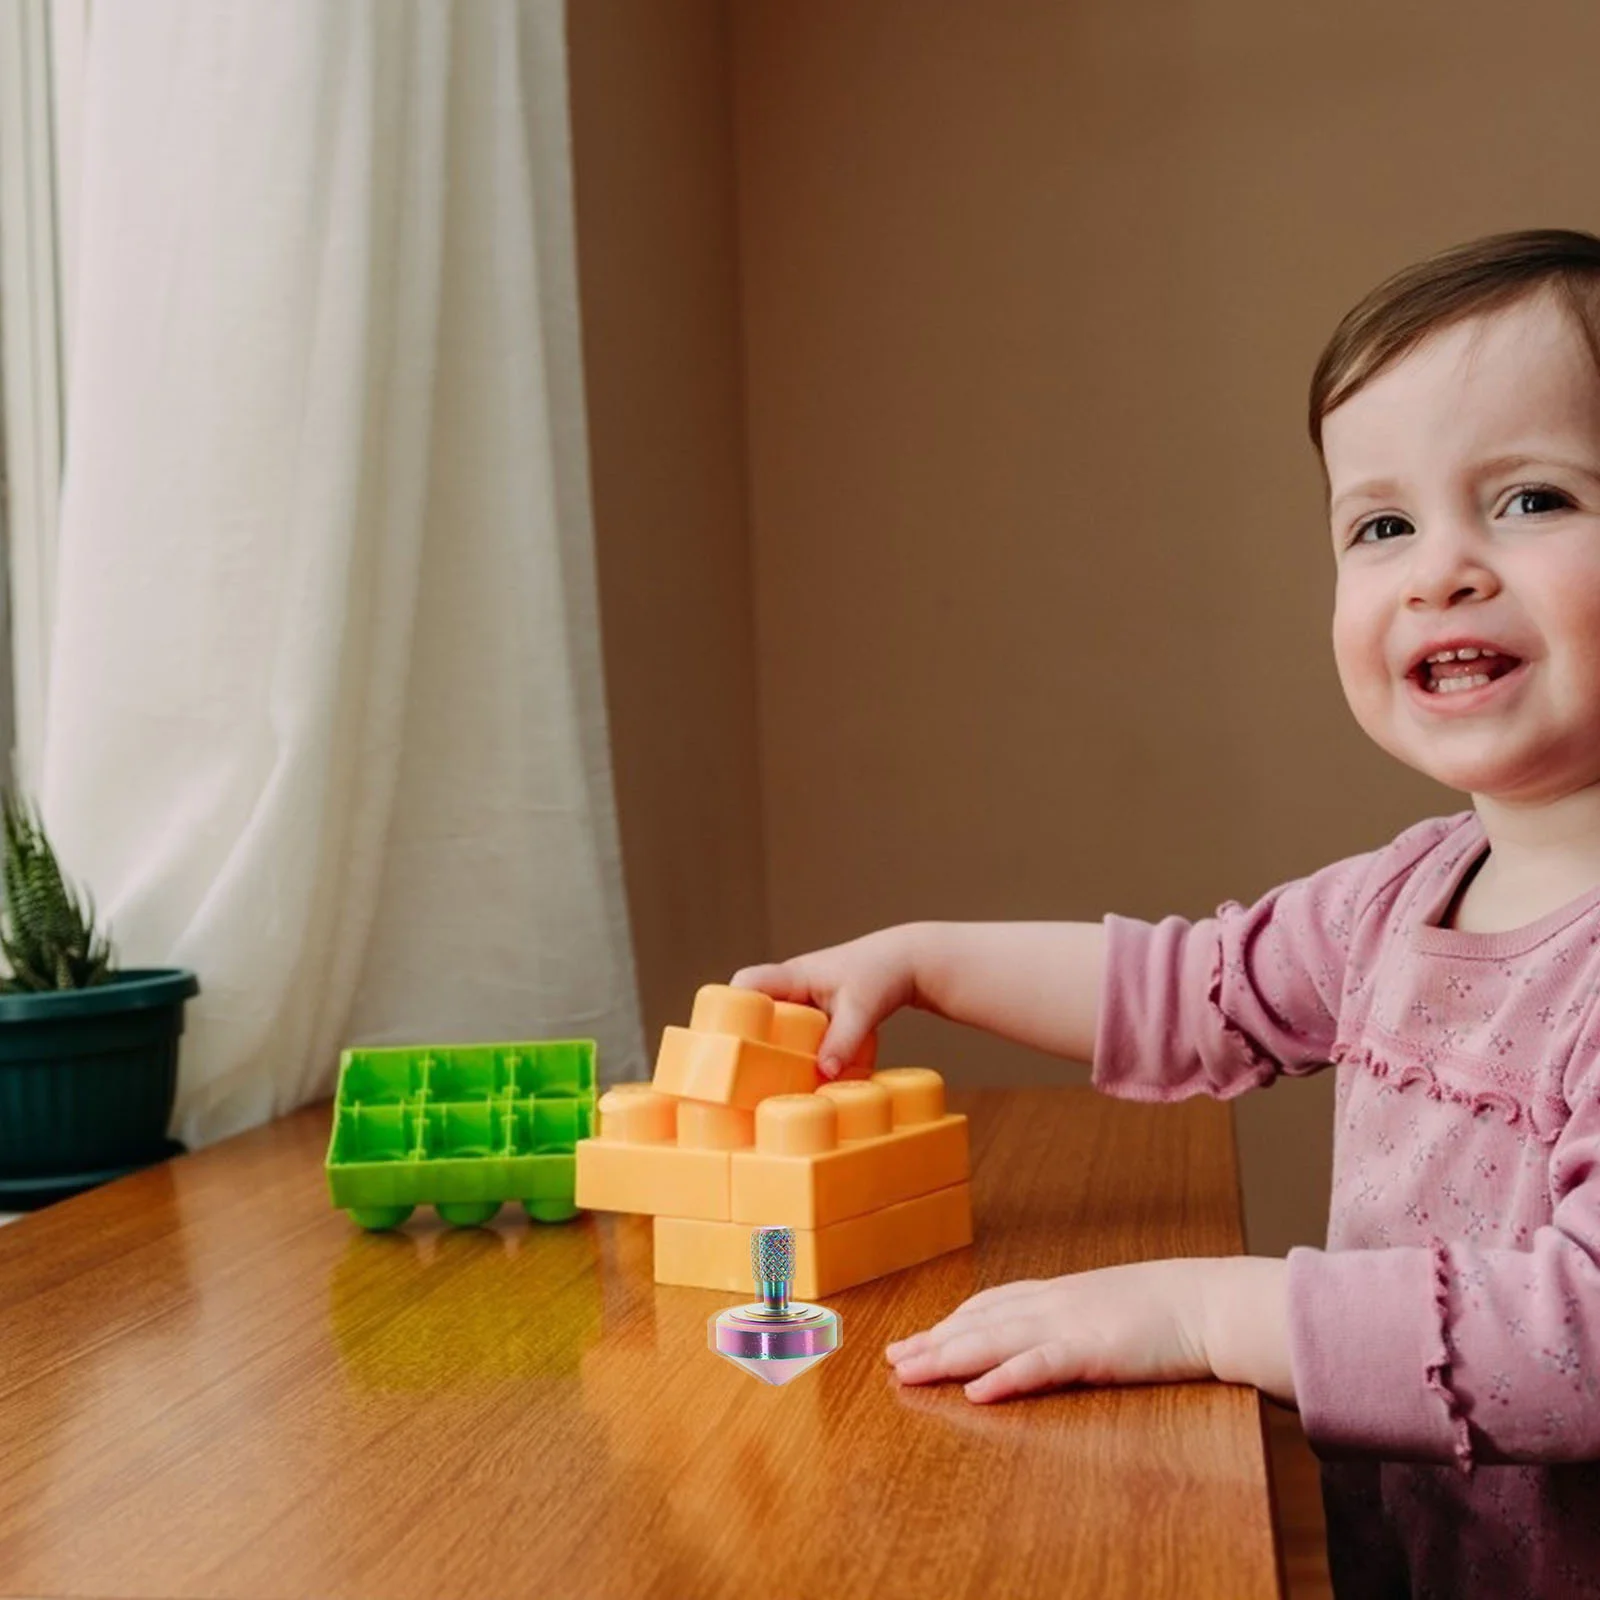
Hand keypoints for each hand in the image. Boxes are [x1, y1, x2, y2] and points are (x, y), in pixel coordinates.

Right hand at [732, 924, 921, 1078]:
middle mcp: (791, 985)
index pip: (746, 983)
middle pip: (751, 1007)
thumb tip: (823, 1074)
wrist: (907, 962)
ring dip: (767, 1045)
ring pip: (772, 1022)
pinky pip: (792, 1030)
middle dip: (742, 1035)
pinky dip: (790, 1048)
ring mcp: (803, 998)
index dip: (729, 1006)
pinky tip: (794, 1074)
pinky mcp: (816, 1011)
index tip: (723, 1038)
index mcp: (794, 976)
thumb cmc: (882, 974)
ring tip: (759, 1080)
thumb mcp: (862, 1010)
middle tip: (737, 1070)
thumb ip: (843, 1041)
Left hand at [885, 1259, 1214, 1402]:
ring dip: (948, 1357)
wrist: (1210, 1302)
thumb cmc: (1167, 1309)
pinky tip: (978, 1392)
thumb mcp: (1108, 1306)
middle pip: (979, 1323)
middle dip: (932, 1342)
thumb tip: (1048, 1332)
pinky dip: (1006, 1378)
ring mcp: (1070, 1325)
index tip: (916, 1337)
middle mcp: (1053, 1305)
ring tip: (910, 1372)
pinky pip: (1041, 1365)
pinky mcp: (1093, 1351)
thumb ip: (1075, 1317)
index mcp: (1058, 1295)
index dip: (950, 1322)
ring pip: (995, 1341)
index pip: (989, 1306)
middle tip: (891, 1358)